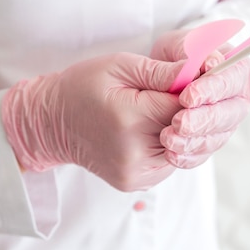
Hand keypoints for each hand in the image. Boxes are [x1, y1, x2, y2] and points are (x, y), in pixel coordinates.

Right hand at [2, 53, 182, 190]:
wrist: (53, 123)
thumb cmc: (84, 87)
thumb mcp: (119, 65)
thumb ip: (159, 71)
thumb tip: (196, 71)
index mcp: (130, 119)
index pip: (184, 106)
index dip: (192, 91)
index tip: (188, 80)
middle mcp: (134, 153)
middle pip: (186, 130)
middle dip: (186, 111)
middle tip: (172, 94)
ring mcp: (135, 173)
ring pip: (182, 148)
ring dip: (179, 129)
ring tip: (157, 112)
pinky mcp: (135, 183)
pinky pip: (168, 162)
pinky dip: (168, 145)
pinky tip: (152, 130)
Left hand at [151, 29, 249, 167]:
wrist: (162, 76)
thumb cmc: (175, 55)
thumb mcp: (176, 45)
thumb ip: (189, 52)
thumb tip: (208, 62)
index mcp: (236, 68)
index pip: (235, 78)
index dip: (215, 89)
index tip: (187, 96)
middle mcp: (237, 98)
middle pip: (231, 113)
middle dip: (204, 120)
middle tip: (179, 122)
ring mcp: (226, 122)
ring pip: (218, 137)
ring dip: (194, 141)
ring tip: (168, 138)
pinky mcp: (211, 140)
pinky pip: (204, 153)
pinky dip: (188, 156)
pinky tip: (171, 154)